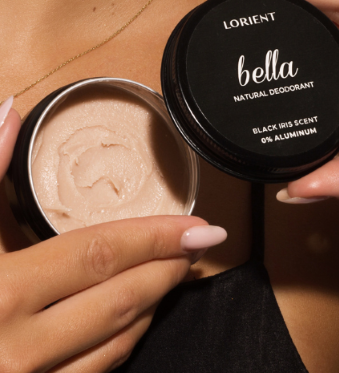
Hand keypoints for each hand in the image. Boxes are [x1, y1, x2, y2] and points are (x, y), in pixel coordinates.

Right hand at [0, 98, 226, 371]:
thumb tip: (6, 109)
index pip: (101, 253)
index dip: (156, 237)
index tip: (201, 226)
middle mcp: (17, 345)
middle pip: (120, 298)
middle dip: (166, 268)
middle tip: (197, 244)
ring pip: (116, 340)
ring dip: (153, 301)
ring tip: (176, 271)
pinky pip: (97, 371)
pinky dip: (125, 340)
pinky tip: (136, 316)